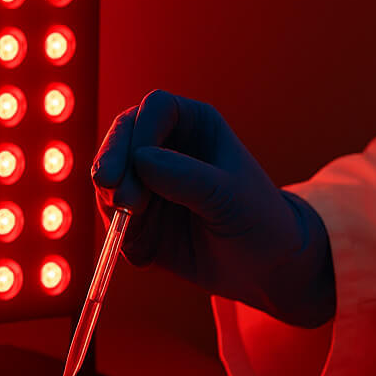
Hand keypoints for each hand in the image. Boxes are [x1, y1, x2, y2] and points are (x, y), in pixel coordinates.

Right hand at [91, 90, 334, 326]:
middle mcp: (165, 147)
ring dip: (111, 198)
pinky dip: (120, 235)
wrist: (265, 267)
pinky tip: (143, 255)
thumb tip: (140, 159)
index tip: (139, 163)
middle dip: (111, 160)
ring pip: (110, 178)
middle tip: (110, 189)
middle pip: (123, 136)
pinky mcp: (139, 219)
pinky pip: (114, 220)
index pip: (155, 109)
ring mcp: (148, 183)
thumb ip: (188, 177)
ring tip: (129, 220)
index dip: (141, 130)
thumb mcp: (229, 196)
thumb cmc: (258, 219)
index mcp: (194, 125)